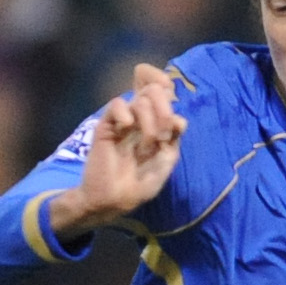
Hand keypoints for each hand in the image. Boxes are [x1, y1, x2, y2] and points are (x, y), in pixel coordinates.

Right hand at [50, 65, 184, 236]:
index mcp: (157, 121)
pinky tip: (126, 128)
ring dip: (149, 122)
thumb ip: (175, 136)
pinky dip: (125, 113)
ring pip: (140, 99)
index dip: (167, 86)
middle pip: (155, 90)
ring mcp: (124, 119)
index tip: (172, 119)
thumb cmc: (141, 182)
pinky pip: (116, 105)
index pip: (163, 88)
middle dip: (164, 109)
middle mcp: (141, 116)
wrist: (116, 199)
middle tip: (163, 136)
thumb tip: (179, 118)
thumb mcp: (167, 160)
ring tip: (146, 146)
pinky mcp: (106, 125)